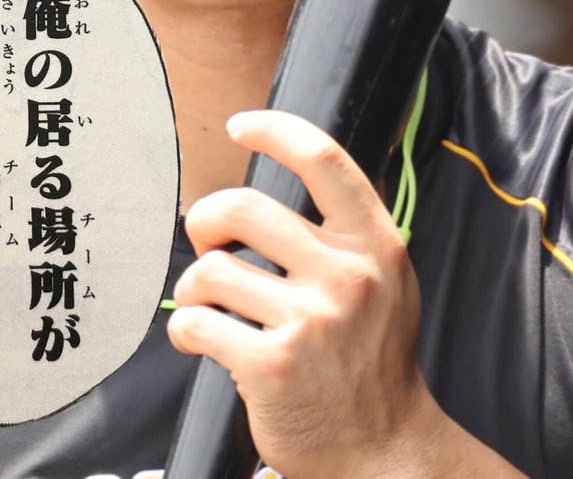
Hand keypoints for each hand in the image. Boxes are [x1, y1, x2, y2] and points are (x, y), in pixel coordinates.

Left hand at [166, 109, 442, 478]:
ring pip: (211, 269)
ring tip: (207, 304)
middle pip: (244, 207)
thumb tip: (287, 173)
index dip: (274, 130)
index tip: (241, 126)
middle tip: (208, 240)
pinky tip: (200, 338)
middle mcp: (346, 276)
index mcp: (374, 245)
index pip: (323, 160)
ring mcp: (310, 321)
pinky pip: (195, 322)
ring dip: (193, 285)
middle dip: (206, 219)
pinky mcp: (271, 365)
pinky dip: (185, 328)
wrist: (385, 452)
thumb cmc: (374, 361)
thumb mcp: (387, 281)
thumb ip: (347, 231)